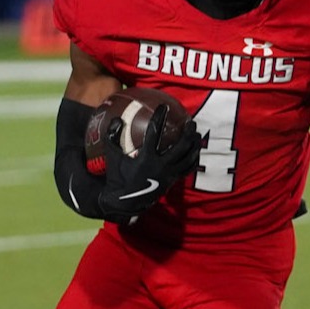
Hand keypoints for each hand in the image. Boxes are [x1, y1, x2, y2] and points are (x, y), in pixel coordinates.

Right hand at [98, 105, 201, 223]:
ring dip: (194, 145)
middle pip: (180, 146)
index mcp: (146, 158)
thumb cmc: (118, 176)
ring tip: (197, 133)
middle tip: (191, 121)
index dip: (159, 118)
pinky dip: (193, 159)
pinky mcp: (172, 181)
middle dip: (187, 132)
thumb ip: (112, 137)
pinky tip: (196, 151)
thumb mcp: (112, 156)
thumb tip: (116, 119)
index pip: (154, 133)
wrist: (125, 202)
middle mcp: (160, 166)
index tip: (164, 107)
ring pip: (187, 158)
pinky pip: (188, 169)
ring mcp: (168, 174)